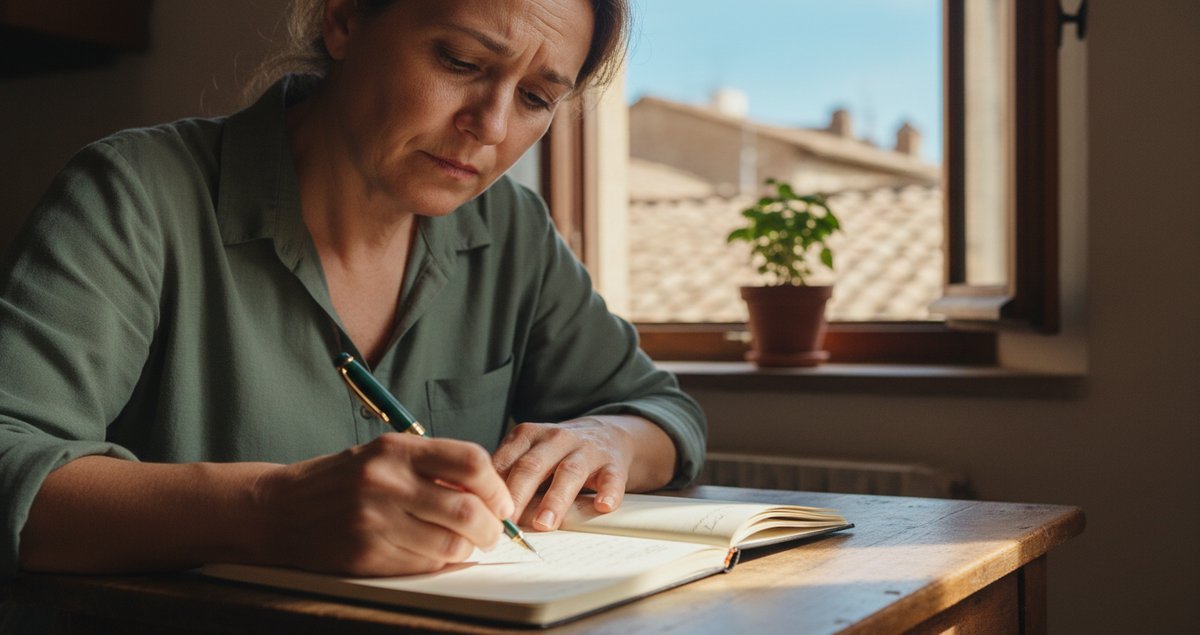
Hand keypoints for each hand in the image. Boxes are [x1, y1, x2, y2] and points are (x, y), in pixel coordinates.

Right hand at [251, 434, 513, 575]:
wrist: (279, 509)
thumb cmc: (341, 480)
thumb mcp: (384, 456)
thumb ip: (432, 467)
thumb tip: (488, 494)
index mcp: (396, 450)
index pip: (470, 462)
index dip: (496, 487)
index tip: (502, 502)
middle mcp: (386, 482)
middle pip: (467, 510)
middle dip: (492, 528)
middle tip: (493, 533)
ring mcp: (374, 520)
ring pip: (449, 544)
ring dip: (468, 550)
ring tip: (466, 545)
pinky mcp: (365, 554)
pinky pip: (422, 564)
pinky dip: (439, 562)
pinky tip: (434, 554)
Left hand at [492, 415, 675, 530]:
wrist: (605, 435)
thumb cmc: (556, 453)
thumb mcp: (527, 453)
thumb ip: (504, 475)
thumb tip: (473, 508)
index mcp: (528, 435)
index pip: (506, 461)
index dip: (492, 487)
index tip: (482, 512)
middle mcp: (556, 439)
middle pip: (533, 466)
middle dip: (518, 494)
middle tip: (506, 522)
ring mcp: (586, 450)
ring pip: (569, 473)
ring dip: (555, 499)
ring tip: (544, 523)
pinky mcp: (612, 464)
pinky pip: (611, 478)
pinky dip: (608, 491)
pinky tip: (602, 505)